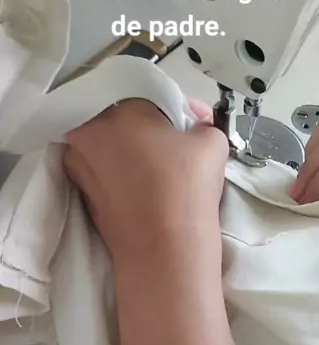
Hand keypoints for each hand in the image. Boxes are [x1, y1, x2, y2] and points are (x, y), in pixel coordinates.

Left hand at [63, 99, 227, 263]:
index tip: (194, 120)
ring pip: (110, 142)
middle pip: (123, 116)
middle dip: (151, 124)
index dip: (177, 105)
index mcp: (117, 109)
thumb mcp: (212, 142)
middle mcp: (89, 131)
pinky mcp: (81, 191)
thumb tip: (196, 124)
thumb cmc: (186, 188)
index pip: (149, 93)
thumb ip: (202, 123)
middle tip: (179, 140)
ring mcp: (80, 163)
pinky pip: (103, 168)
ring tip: (164, 164)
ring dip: (133, 146)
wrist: (163, 250)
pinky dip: (122, 170)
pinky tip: (148, 184)